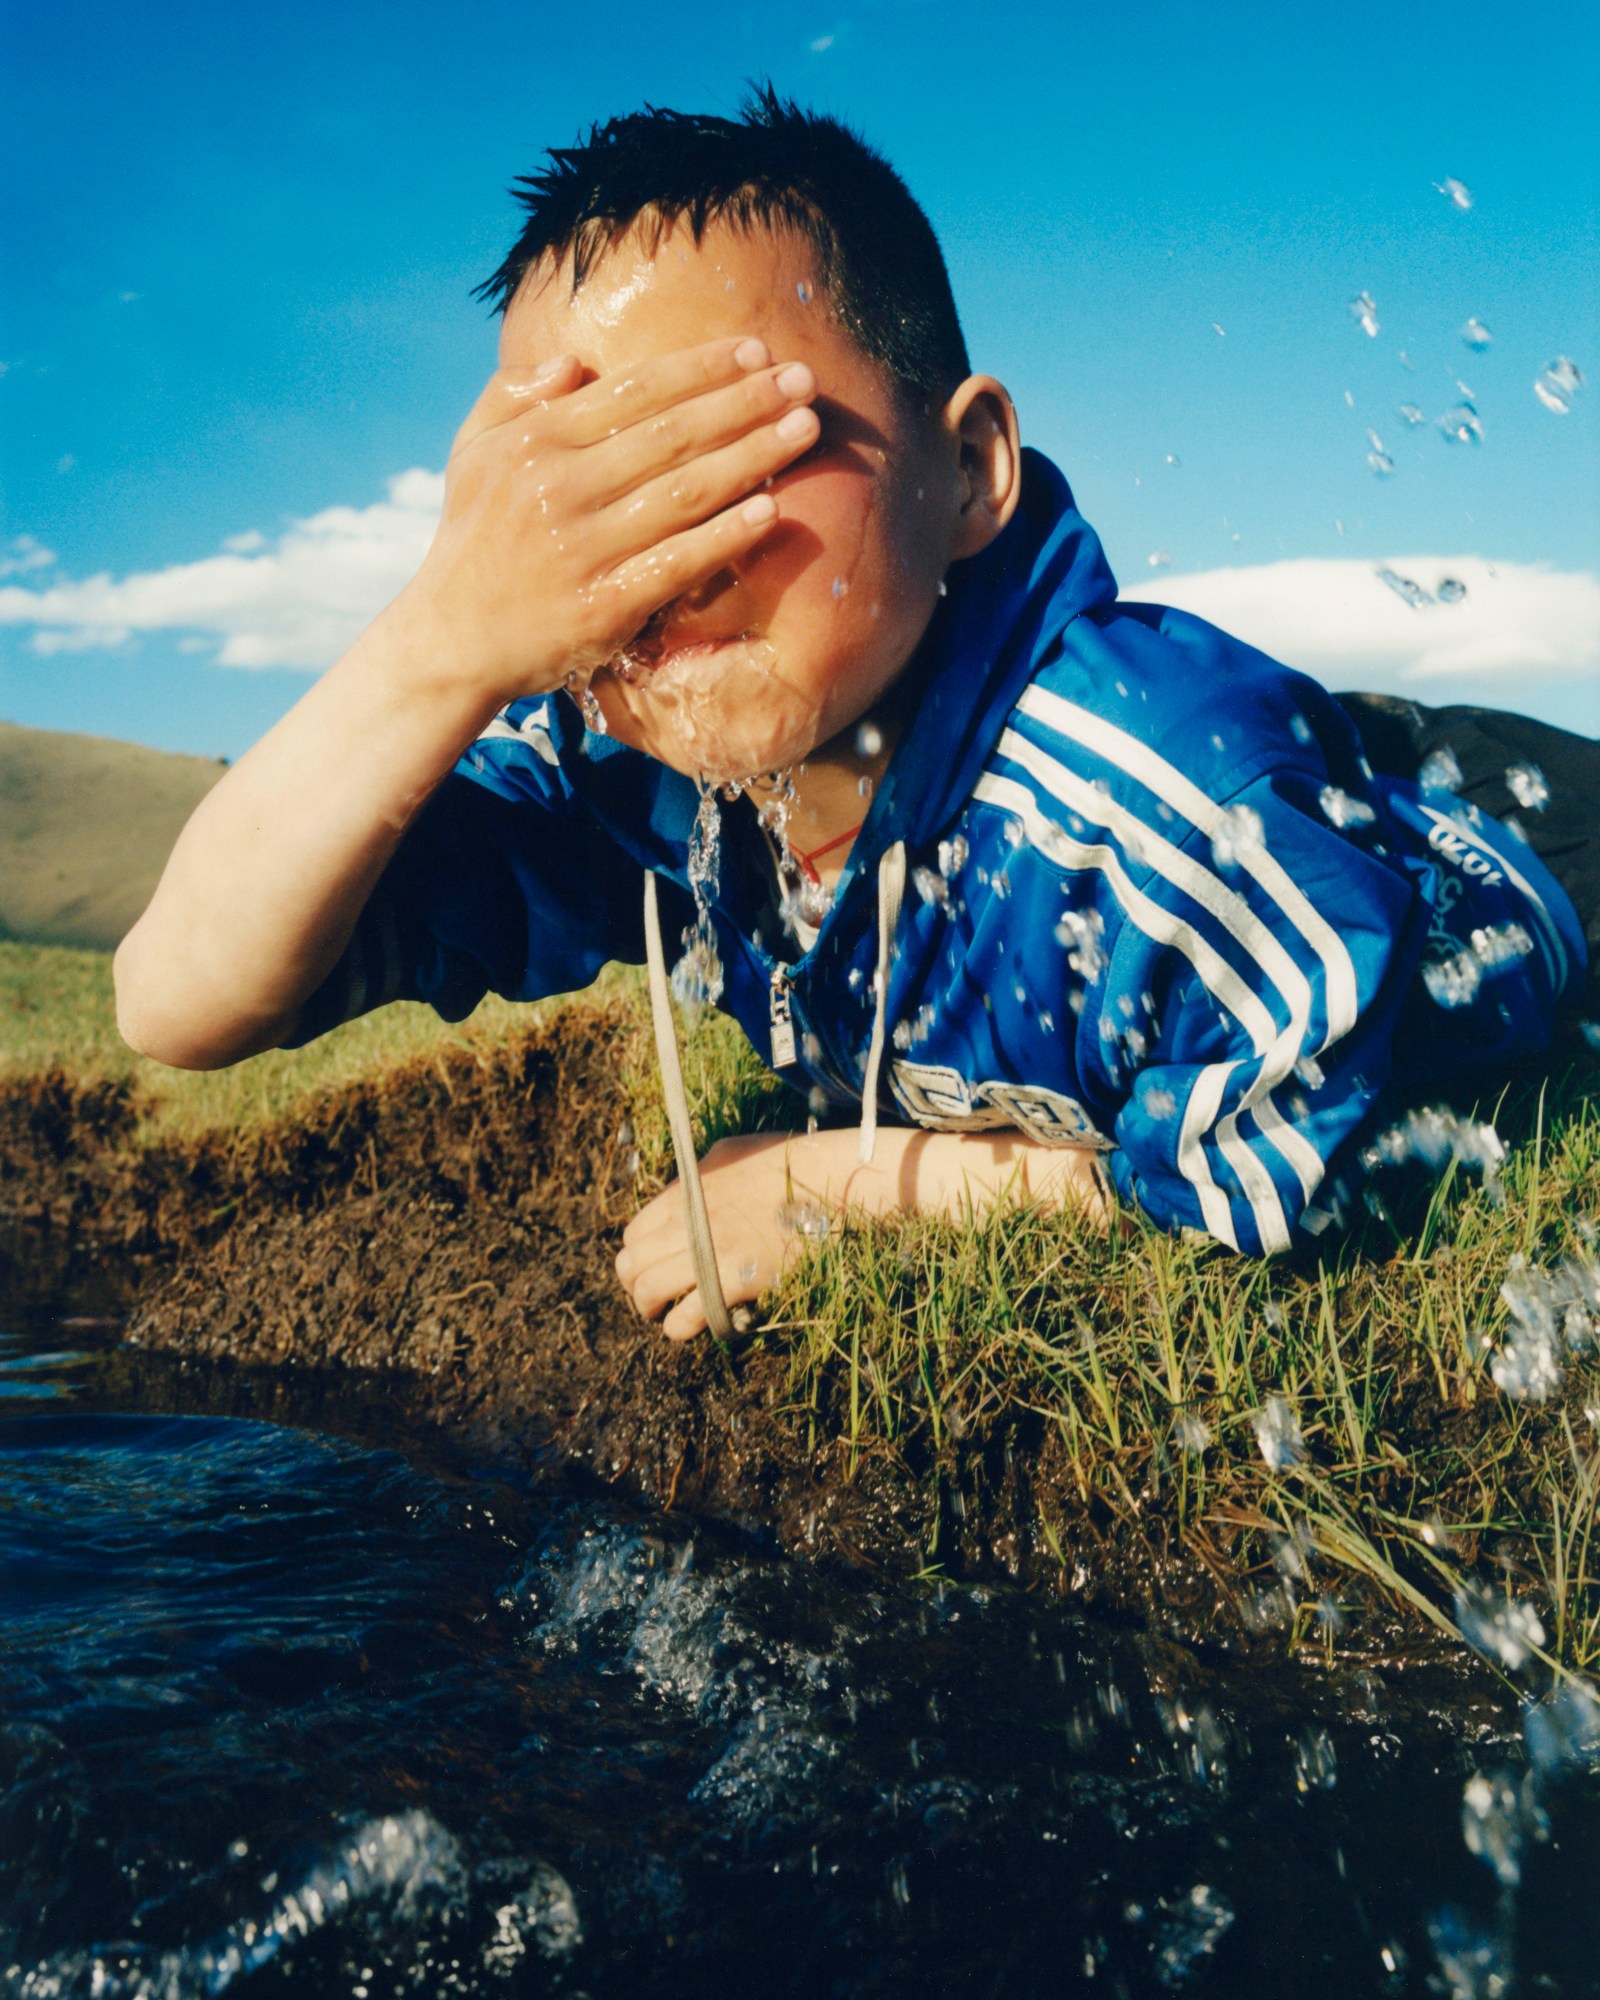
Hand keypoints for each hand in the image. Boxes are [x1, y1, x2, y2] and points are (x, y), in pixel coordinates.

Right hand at [403, 337, 820, 704]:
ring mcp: (583, 549)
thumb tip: (573, 360)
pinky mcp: (604, 606)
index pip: (634, 391)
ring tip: (806, 429)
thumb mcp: (472, 453)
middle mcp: (560, 488)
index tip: (754, 350)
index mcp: (535, 442)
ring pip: (685, 491)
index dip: (700, 368)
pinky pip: (677, 562)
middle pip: (672, 433)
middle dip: (745, 401)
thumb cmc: (474, 541)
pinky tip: (771, 511)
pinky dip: (725, 536)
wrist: (452, 641)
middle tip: (804, 380)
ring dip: (753, 456)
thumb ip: (513, 395)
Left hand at [616, 1132, 816, 1340]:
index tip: (651, 1266)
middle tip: (653, 1296)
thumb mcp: (730, 1152)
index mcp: (684, 1193)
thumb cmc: (787, 1161)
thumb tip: (687, 1188)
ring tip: (664, 1315)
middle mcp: (687, 1223)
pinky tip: (688, 1327)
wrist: (828, 1180)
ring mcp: (708, 1253)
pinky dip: (680, 1327)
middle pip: (631, 1264)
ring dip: (650, 1308)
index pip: (633, 1233)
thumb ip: (699, 1174)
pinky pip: (686, 1317)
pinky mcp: (734, 1280)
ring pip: (648, 1291)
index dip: (637, 1255)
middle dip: (635, 1285)